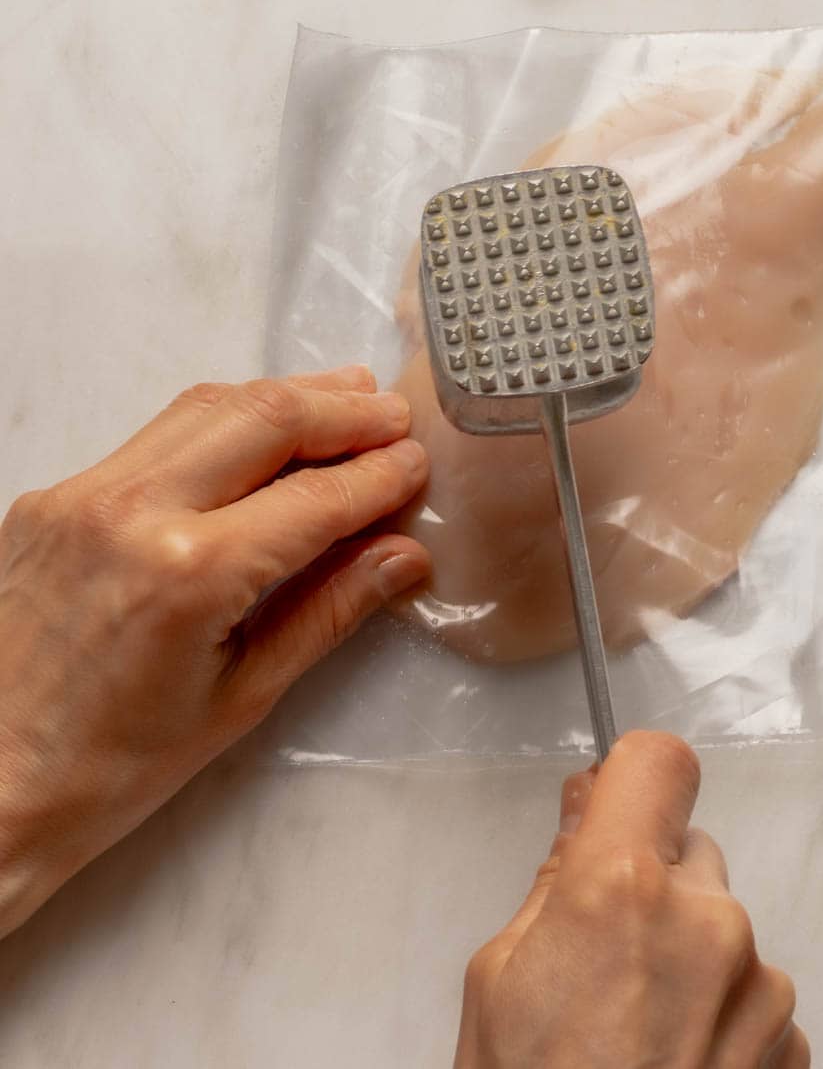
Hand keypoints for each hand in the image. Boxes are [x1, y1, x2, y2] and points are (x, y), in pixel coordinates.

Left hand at [0, 365, 430, 937]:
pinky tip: (260, 434)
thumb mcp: (240, 698)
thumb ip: (328, 611)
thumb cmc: (109, 769)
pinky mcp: (57, 494)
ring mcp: (86, 493)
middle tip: (394, 416)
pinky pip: (158, 433)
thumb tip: (404, 556)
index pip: (314, 498)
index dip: (379, 476)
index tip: (420, 464)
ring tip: (344, 398)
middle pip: (265, 419)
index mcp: (188, 574)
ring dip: (285, 398)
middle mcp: (134, 511)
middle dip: (343, 411)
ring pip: (209, 407)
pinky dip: (223, 421)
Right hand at [455, 731, 808, 1068]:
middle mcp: (708, 921)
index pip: (660, 762)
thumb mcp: (497, 980)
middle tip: (602, 961)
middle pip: (689, 853)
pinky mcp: (789, 1044)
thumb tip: (584, 812)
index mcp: (621, 888)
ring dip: (689, 959)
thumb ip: (553, 882)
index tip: (615, 808)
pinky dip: (720, 1015)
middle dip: (651, 887)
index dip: (633, 781)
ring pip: (723, 927)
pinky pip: (753, 993)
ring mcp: (758, 986)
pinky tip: (671, 1064)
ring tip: (632, 1034)